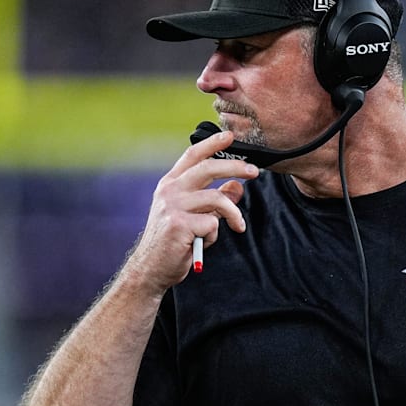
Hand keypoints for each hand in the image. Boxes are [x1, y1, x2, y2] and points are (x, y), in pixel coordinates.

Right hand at [124, 131, 258, 294]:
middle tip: (255, 172)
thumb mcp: (194, 216)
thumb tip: (237, 186)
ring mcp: (172, 206)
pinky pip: (212, 223)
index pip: (192, 156)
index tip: (230, 135)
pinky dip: (213, 235)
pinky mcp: (178, 224)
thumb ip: (214, 200)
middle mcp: (169, 191)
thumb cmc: (173, 242)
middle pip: (208, 168)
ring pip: (217, 199)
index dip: (212, 143)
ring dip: (233, 214)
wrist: (151, 269)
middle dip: (235, 166)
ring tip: (238, 226)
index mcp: (170, 184)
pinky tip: (203, 243)